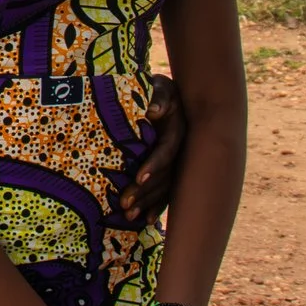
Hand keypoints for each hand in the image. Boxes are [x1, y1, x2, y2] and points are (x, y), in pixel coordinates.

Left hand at [117, 71, 185, 222]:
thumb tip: (153, 112)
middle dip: (146, 192)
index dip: (154, 165)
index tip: (138, 178)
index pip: (167, 151)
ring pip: (165, 187)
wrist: (167, 93)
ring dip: (148, 202)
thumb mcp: (159, 86)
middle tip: (125, 205)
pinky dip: (157, 205)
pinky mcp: (172, 169)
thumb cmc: (157, 87)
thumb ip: (159, 97)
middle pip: (165, 175)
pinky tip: (146, 220)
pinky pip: (167, 190)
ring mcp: (178, 161)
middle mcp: (181, 149)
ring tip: (129, 217)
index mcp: (178, 130)